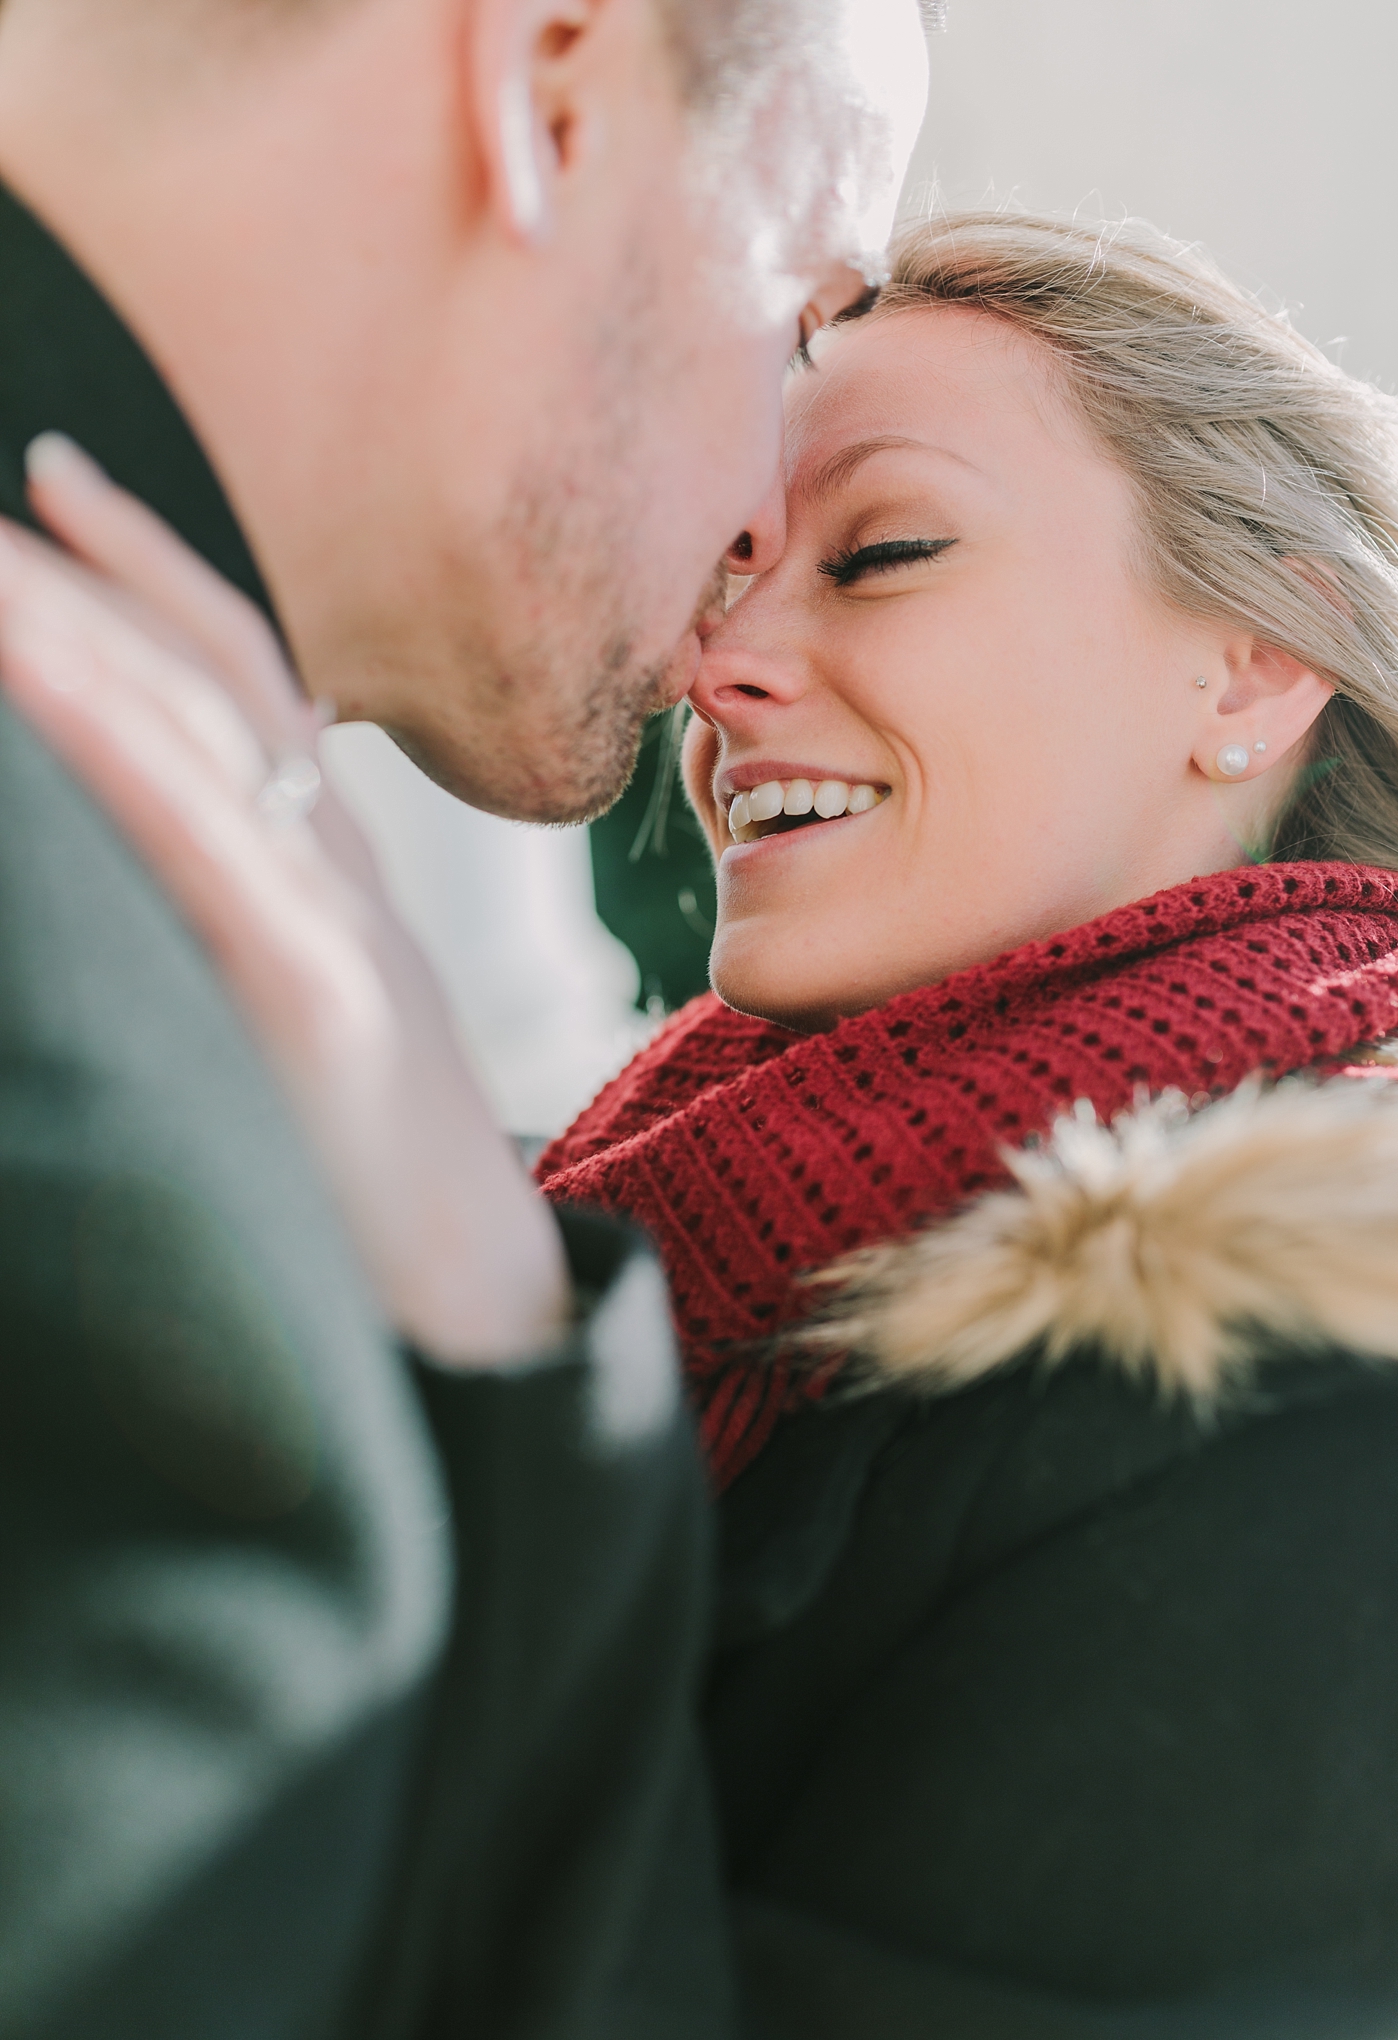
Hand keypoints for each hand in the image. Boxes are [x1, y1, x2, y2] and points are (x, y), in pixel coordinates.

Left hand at [0, 435, 569, 1366]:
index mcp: (340, 890)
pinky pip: (210, 844)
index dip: (155, 575)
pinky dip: (111, 739)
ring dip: (75, 623)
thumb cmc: (381, 1222)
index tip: (52, 490)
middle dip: (88, 567)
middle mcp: (349, 884)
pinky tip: (23, 666)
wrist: (494, 1335)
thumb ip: (244, 971)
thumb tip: (132, 925)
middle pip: (218, 676)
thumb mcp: (307, 1062)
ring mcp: (344, 935)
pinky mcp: (324, 1006)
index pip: (249, 690)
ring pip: (207, 732)